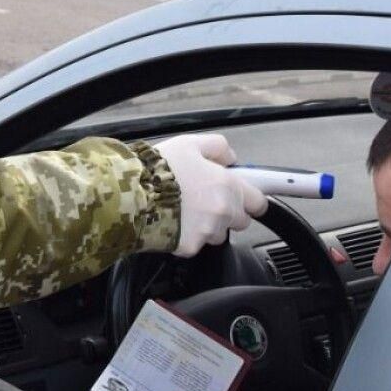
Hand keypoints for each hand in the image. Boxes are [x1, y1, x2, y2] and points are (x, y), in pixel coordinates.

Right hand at [153, 133, 266, 256]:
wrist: (132, 192)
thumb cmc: (159, 167)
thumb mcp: (189, 143)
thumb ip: (217, 147)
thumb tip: (231, 158)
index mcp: (227, 185)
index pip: (258, 201)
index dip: (250, 198)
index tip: (244, 198)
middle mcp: (223, 211)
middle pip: (241, 221)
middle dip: (228, 212)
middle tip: (205, 200)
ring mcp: (207, 232)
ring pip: (218, 234)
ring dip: (208, 225)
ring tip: (185, 211)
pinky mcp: (190, 247)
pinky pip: (196, 244)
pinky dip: (187, 236)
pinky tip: (173, 221)